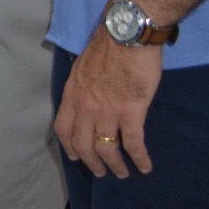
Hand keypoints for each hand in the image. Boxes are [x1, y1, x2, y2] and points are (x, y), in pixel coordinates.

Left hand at [54, 29, 162, 177]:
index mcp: (73, 93)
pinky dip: (139, 158)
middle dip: (92, 162)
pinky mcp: (131, 111)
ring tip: (123, 173)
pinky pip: (133, 143)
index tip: (76, 156)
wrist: (127, 34)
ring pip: (106, 148)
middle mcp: (85, 105)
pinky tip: (145, 166)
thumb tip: (88, 99)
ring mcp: (107, 110)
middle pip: (83, 144)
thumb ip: (83, 87)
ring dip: (115, 165)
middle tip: (102, 172)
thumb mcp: (83, 67)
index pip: (63, 127)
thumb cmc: (108, 46)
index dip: (69, 146)